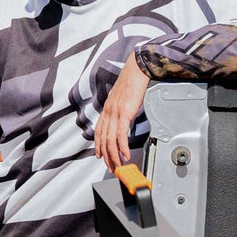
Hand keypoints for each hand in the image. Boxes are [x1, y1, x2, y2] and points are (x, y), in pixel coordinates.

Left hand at [94, 57, 149, 171]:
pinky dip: (122, 147)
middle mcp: (108, 112)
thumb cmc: (132, 82)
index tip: (100, 156)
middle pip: (103, 139)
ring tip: (118, 165)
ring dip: (114, 156)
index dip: (98, 146)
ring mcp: (115, 113)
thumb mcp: (122, 98)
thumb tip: (123, 117)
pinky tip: (125, 154)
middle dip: (106, 156)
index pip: (99, 132)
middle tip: (111, 167)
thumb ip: (120, 109)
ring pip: (110, 140)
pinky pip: (121, 135)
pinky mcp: (124, 113)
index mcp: (107, 109)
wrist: (137, 70)